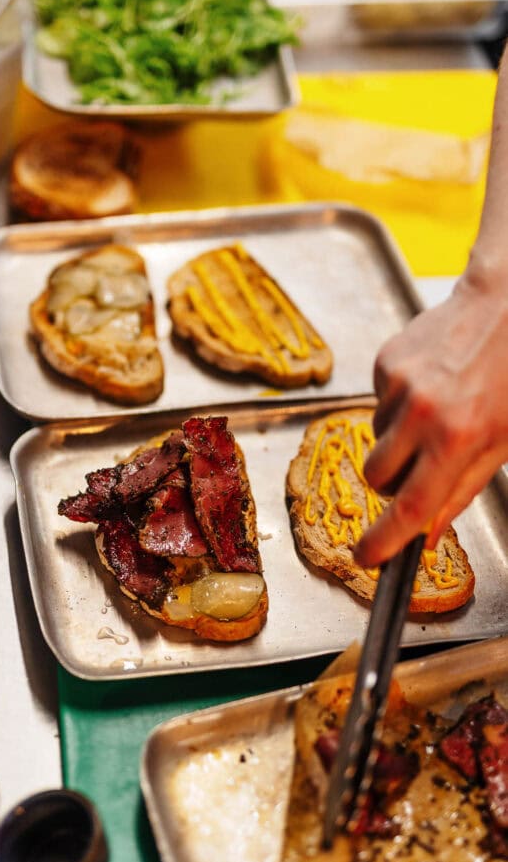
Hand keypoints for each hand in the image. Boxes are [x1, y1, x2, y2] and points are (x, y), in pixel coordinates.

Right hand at [354, 272, 507, 567]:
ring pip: (375, 440)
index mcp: (459, 439)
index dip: (384, 540)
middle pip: (377, 478)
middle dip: (392, 483)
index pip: (409, 507)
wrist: (504, 304)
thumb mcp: (504, 441)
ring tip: (436, 411)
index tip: (366, 557)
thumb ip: (463, 488)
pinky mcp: (385, 363)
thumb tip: (428, 530)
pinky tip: (428, 385)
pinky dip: (398, 405)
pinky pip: (378, 404)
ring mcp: (399, 385)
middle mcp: (423, 413)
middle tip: (420, 466)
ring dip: (398, 440)